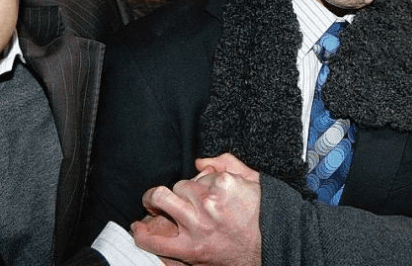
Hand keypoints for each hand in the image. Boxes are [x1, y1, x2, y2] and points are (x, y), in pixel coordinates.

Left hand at [132, 157, 261, 265]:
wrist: (272, 248)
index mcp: (225, 183)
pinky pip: (154, 240)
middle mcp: (208, 203)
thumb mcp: (254, 181)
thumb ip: (228, 163)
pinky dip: (142, 234)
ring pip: (162, 200)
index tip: (208, 191)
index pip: (199, 173)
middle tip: (188, 201)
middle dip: (184, 191)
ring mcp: (197, 226)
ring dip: (157, 202)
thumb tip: (199, 162)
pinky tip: (138, 227)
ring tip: (154, 204)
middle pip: (180, 185)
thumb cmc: (264, 215)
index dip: (202, 181)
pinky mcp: (190, 249)